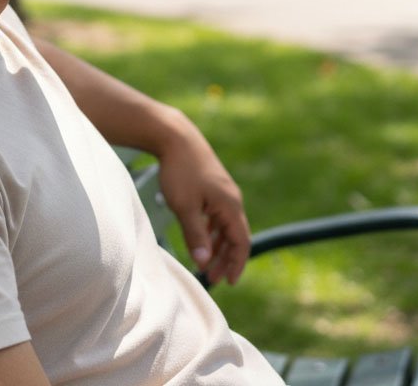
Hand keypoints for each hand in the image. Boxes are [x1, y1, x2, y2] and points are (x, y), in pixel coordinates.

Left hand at [155, 116, 250, 286]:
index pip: (241, 242)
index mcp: (230, 205)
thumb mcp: (185, 207)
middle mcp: (232, 199)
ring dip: (217, 246)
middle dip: (225, 258)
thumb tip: (203, 262)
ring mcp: (223, 192)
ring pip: (225, 226)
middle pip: (235, 236)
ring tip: (204, 262)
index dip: (236, 263)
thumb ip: (195, 235)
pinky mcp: (213, 186)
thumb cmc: (180, 171)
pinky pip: (217, 215)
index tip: (228, 281)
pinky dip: (212, 230)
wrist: (176, 137)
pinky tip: (201, 238)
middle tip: (211, 277)